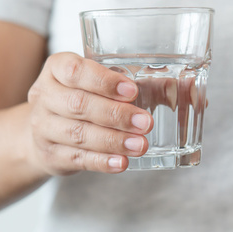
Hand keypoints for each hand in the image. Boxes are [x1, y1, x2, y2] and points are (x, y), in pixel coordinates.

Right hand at [25, 52, 153, 174]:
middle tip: (145, 123)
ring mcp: (42, 127)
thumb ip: (145, 84)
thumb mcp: (103, 85)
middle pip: (78, 104)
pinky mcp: (49, 155)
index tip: (132, 91)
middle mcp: (44, 96)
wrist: (44, 132)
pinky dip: (102, 161)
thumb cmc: (85, 99)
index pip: (74, 70)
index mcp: (56, 69)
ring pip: (78, 134)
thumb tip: (189, 88)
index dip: (103, 81)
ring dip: (112, 141)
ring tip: (140, 145)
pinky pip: (77, 159)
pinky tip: (122, 162)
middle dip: (115, 115)